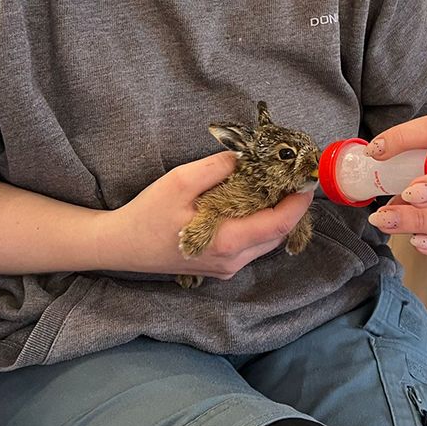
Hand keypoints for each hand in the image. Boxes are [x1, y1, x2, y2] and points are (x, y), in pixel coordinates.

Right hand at [105, 152, 314, 278]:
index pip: (280, 224)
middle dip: (291, 206)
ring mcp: (227, 268)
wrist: (120, 246)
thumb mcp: (179, 182)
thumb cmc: (147, 214)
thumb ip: (217, 168)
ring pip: (267, 241)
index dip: (299, 201)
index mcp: (227, 242)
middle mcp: (233, 261)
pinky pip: (253, 246)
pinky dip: (260, 225)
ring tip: (274, 187)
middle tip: (291, 178)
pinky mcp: (221, 267)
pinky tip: (252, 204)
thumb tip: (247, 157)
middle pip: (279, 234)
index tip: (306, 179)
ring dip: (276, 215)